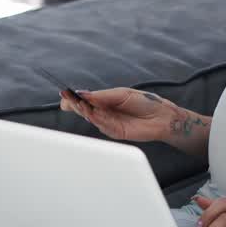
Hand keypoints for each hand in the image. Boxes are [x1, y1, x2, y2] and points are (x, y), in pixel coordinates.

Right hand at [58, 87, 179, 142]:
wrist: (162, 116)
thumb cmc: (144, 102)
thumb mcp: (122, 94)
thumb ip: (102, 96)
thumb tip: (83, 94)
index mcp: (105, 101)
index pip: (85, 100)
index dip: (73, 98)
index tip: (63, 94)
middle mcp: (105, 112)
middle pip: (84, 110)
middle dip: (75, 105)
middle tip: (68, 100)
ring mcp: (109, 123)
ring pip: (92, 118)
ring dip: (85, 112)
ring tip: (80, 105)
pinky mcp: (115, 133)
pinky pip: (103, 126)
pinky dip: (98, 120)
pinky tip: (94, 114)